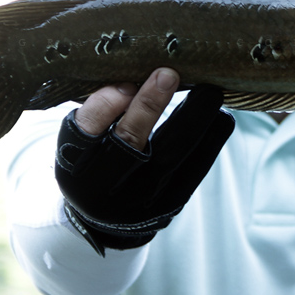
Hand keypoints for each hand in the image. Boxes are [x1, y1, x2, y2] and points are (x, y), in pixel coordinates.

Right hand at [54, 68, 234, 255]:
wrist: (106, 220)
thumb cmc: (94, 163)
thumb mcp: (82, 141)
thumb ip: (101, 111)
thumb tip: (137, 78)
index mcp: (74, 165)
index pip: (88, 128)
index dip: (107, 102)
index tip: (126, 81)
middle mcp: (104, 188)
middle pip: (129, 141)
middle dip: (150, 105)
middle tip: (170, 73)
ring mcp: (139, 200)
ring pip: (171, 155)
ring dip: (194, 119)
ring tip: (210, 90)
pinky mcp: (170, 204)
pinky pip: (196, 167)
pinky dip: (210, 138)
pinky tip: (220, 117)